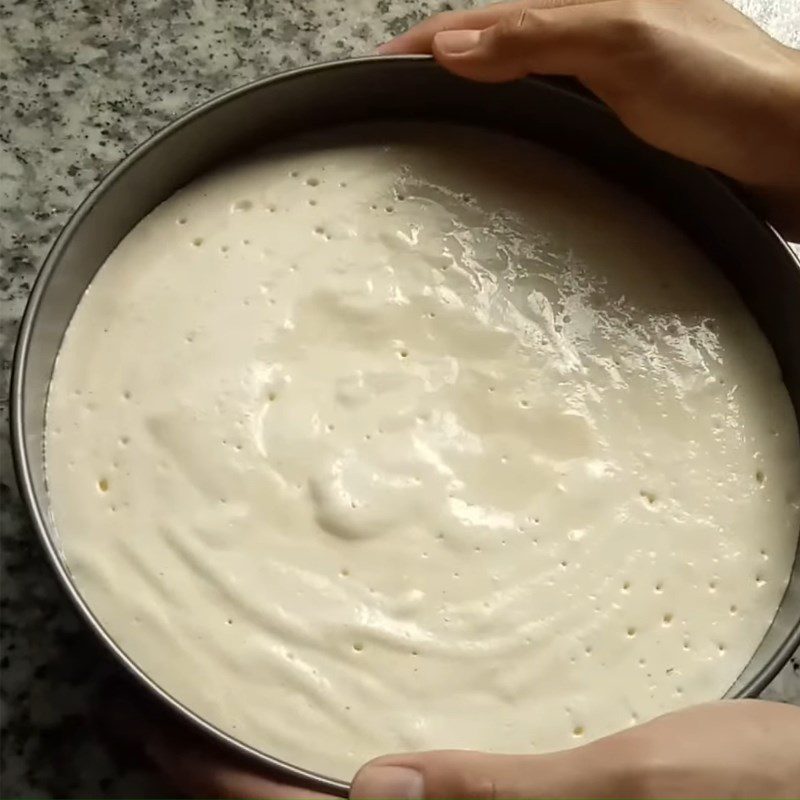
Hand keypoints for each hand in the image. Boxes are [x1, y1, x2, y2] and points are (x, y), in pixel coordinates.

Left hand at [111, 696, 799, 797]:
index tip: (150, 722)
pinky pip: (406, 782)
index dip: (221, 786)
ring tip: (215, 694)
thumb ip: (508, 797)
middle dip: (227, 764)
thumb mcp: (642, 785)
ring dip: (276, 751)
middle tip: (159, 698)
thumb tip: (376, 790)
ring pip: (352, 798)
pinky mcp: (514, 797)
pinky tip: (328, 702)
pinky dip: (343, 746)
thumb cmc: (757, 793)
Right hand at [378, 0, 799, 238]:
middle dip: (441, 66)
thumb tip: (452, 43)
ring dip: (473, 98)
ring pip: (519, 83)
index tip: (378, 67)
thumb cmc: (723, 88)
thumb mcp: (626, 42)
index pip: (485, 16)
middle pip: (495, 45)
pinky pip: (550, 118)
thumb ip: (540, 34)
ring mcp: (604, 81)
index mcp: (586, 5)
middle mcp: (591, 38)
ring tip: (432, 126)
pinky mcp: (620, 122)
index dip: (427, 39)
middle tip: (394, 101)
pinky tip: (504, 152)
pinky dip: (515, 129)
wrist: (786, 147)